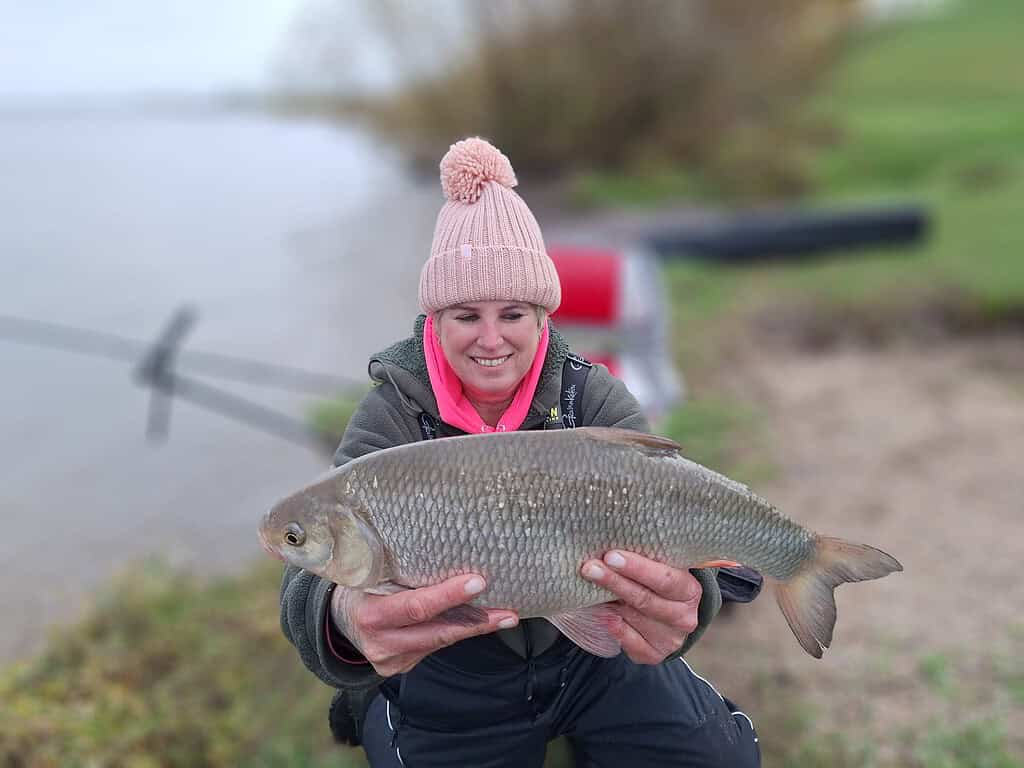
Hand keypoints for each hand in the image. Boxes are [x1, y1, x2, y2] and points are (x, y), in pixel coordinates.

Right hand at [330, 575, 518, 676]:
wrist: (339, 619)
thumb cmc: (360, 585)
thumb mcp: (370, 572)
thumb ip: (397, 568)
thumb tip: (443, 543)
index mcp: (371, 613)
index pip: (416, 606)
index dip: (448, 596)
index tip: (477, 582)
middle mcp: (381, 642)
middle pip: (436, 632)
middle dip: (476, 621)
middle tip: (508, 612)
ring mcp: (391, 660)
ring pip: (440, 642)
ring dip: (475, 629)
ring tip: (506, 617)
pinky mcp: (400, 667)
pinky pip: (434, 648)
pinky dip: (456, 633)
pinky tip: (480, 623)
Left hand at [581, 550, 700, 664]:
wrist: (668, 613)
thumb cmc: (658, 582)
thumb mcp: (661, 567)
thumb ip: (646, 558)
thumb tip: (610, 544)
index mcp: (689, 590)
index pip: (664, 579)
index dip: (637, 568)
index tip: (611, 556)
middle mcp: (684, 617)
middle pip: (645, 599)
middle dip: (615, 582)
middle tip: (590, 568)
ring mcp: (670, 639)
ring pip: (634, 618)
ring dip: (609, 602)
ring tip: (588, 586)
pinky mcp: (654, 654)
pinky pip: (629, 642)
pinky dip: (613, 627)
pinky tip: (602, 614)